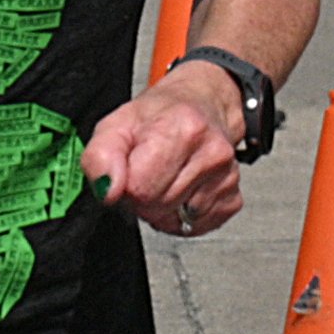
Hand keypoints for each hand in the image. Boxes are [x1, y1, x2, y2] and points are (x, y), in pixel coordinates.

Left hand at [83, 74, 248, 237]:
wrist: (202, 106)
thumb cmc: (159, 117)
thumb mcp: (117, 124)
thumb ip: (100, 156)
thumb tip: (107, 191)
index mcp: (181, 129)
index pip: (139, 189)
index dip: (126, 186)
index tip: (129, 170)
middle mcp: (211, 153)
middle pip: (157, 207)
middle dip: (143, 197)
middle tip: (147, 172)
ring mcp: (227, 178)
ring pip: (176, 221)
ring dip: (162, 208)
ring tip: (165, 178)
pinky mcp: (233, 199)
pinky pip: (195, 227)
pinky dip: (182, 215)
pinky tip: (183, 189)